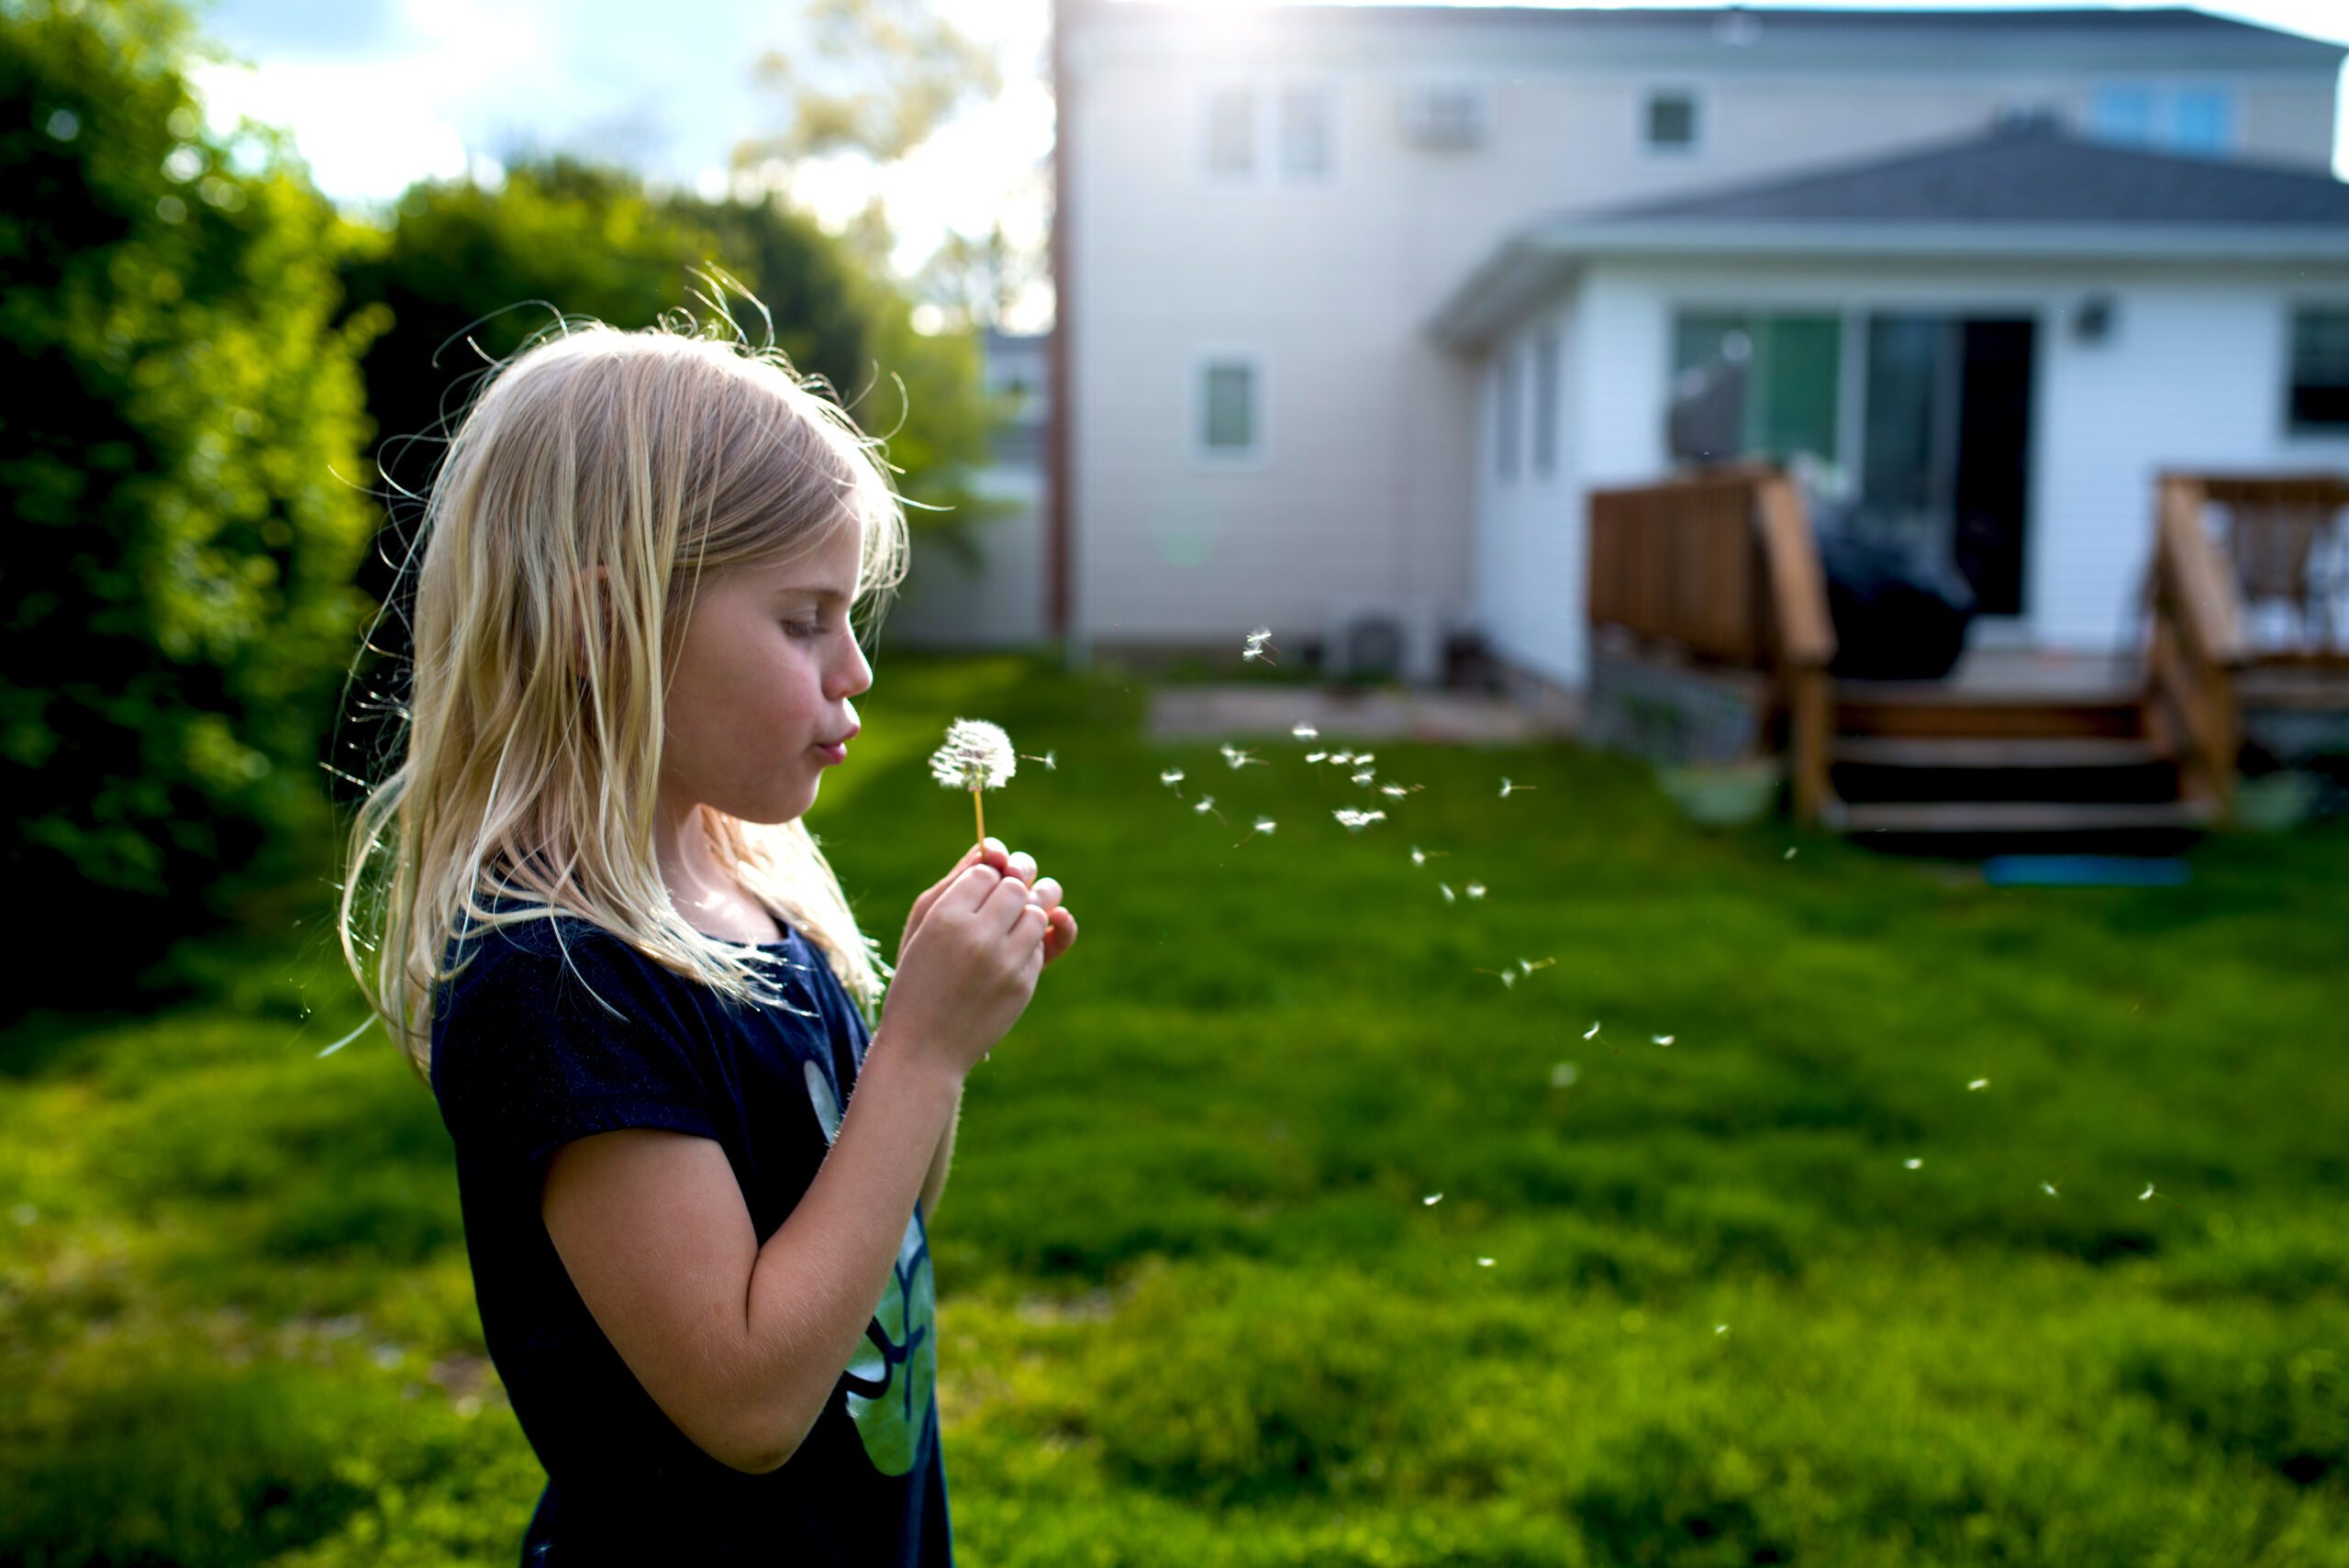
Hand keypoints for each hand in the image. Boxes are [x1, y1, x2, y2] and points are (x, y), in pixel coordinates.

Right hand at [902, 838, 1077, 968]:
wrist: (925, 1047)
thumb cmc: (917, 978)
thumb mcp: (921, 927)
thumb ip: (955, 883)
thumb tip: (991, 850)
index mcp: (946, 917)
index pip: (987, 870)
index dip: (988, 873)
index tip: (981, 886)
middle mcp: (979, 936)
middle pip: (1018, 885)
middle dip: (1014, 885)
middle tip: (1006, 895)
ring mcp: (1006, 963)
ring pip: (1039, 912)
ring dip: (1030, 910)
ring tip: (1014, 918)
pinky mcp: (1024, 985)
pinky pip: (1042, 946)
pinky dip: (1032, 943)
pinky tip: (1014, 949)